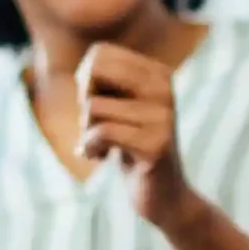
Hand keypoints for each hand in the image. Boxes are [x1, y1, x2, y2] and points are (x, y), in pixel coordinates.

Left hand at [77, 44, 197, 231]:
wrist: (165, 196)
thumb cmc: (131, 147)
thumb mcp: (118, 107)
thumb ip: (102, 81)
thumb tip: (84, 70)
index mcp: (157, 73)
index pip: (100, 53)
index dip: (85, 80)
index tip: (98, 105)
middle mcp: (164, 88)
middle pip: (95, 71)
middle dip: (84, 99)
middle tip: (94, 124)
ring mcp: (163, 116)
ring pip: (93, 107)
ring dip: (87, 131)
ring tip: (101, 146)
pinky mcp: (156, 144)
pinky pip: (102, 133)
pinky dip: (91, 147)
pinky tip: (101, 157)